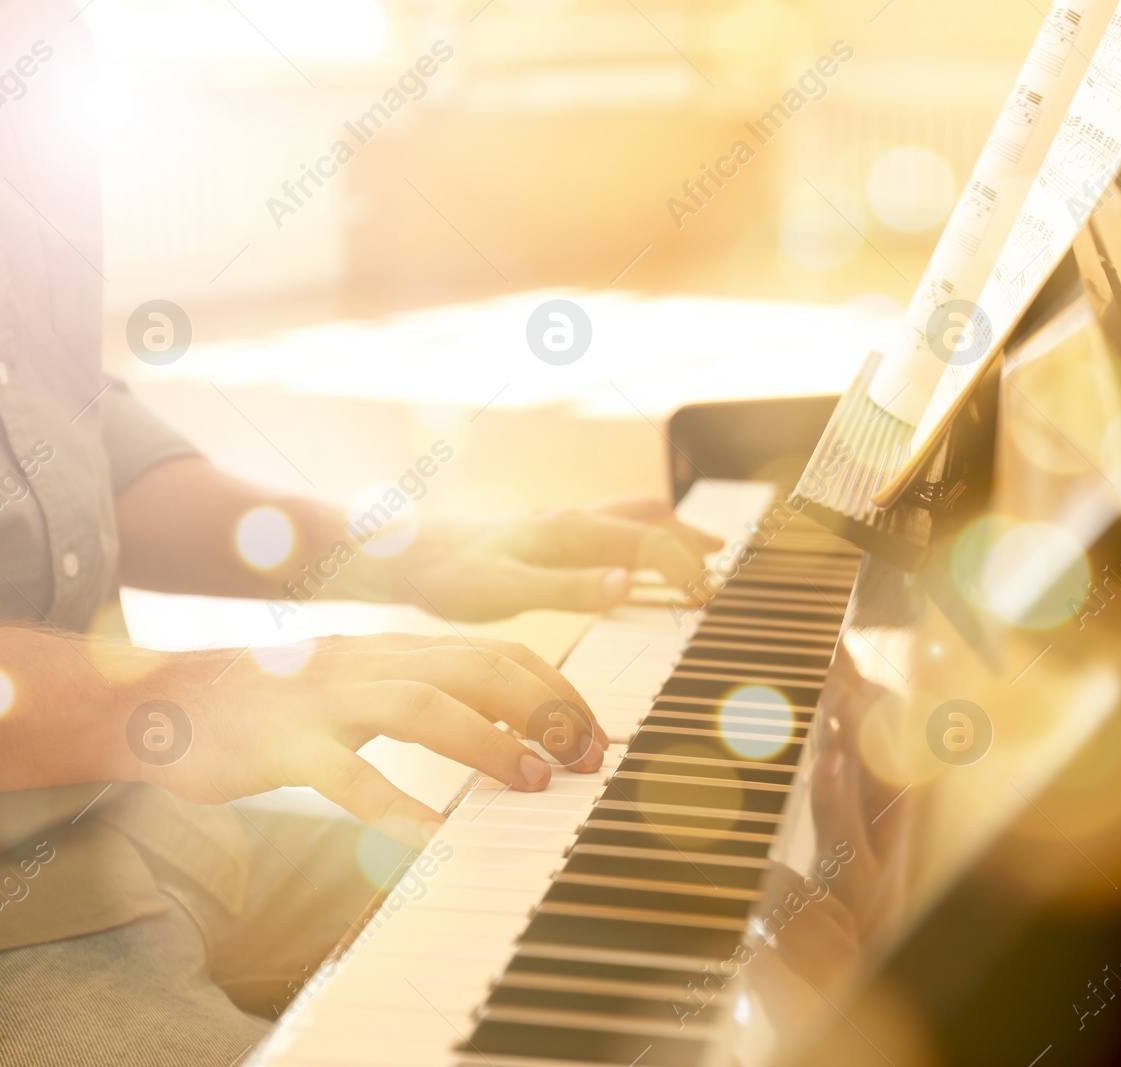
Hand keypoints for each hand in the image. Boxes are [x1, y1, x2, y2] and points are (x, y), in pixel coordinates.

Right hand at [117, 634, 607, 847]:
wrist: (160, 698)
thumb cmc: (272, 703)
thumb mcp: (358, 684)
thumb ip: (424, 692)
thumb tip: (506, 724)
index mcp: (392, 649)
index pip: (495, 652)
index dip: (554, 688)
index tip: (594, 732)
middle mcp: (368, 661)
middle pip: (476, 666)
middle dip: (544, 708)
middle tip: (587, 756)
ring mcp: (324, 698)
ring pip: (420, 705)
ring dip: (486, 742)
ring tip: (533, 782)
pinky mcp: (281, 744)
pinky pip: (345, 775)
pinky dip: (393, 805)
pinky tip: (431, 838)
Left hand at [391, 498, 721, 620]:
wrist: (401, 553)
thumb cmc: (447, 575)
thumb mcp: (503, 590)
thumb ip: (567, 588)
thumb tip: (626, 584)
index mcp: (568, 532)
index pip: (646, 542)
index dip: (682, 565)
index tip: (706, 594)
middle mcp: (569, 520)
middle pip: (648, 520)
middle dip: (688, 539)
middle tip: (720, 565)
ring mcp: (559, 524)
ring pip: (631, 516)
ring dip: (670, 529)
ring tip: (703, 543)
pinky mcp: (545, 534)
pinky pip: (609, 526)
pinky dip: (640, 533)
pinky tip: (636, 551)